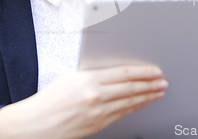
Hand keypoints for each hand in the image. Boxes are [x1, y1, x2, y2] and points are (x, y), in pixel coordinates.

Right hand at [0, 65, 167, 138]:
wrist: (34, 126)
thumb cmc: (48, 101)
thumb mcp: (70, 78)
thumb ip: (93, 74)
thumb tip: (113, 72)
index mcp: (88, 79)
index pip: (123, 73)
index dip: (143, 72)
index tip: (154, 70)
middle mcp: (95, 95)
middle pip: (130, 88)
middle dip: (150, 84)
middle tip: (162, 81)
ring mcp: (97, 112)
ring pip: (129, 102)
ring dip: (147, 96)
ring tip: (158, 92)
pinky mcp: (97, 125)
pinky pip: (122, 114)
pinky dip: (135, 108)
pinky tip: (142, 104)